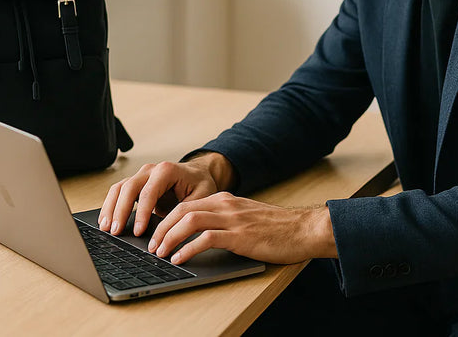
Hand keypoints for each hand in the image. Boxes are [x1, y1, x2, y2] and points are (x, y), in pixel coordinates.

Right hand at [98, 153, 234, 236]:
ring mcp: (141, 175)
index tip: (138, 231)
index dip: (141, 213)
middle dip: (120, 211)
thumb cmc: (200, 185)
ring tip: (105, 228)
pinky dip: (110, 206)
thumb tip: (172, 232)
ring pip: (119, 188)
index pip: (149, 192)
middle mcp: (150, 170)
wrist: (198, 174)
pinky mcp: (136, 184)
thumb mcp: (201, 197)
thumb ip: (186, 211)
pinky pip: (118, 192)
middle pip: (129, 187)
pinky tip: (106, 221)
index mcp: (167, 170)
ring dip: (110, 208)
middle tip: (116, 231)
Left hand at [147, 192, 336, 264]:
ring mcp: (233, 219)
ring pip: (189, 221)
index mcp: (225, 200)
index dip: (166, 219)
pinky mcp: (241, 236)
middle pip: (182, 210)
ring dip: (169, 237)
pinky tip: (180, 258)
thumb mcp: (247, 218)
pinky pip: (206, 239)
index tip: (156, 234)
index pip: (186, 204)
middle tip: (151, 245)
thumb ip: (226, 220)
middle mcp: (226, 205)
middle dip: (161, 228)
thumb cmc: (278, 229)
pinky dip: (188, 248)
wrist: (305, 229)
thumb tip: (201, 235)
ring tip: (160, 253)